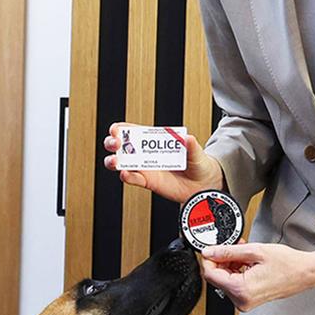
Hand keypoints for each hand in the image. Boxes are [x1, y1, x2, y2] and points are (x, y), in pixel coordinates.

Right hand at [102, 123, 225, 204]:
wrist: (201, 185)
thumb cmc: (197, 164)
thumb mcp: (197, 152)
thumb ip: (192, 146)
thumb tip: (188, 138)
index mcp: (153, 141)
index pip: (132, 131)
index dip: (121, 129)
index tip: (117, 129)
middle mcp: (145, 154)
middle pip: (121, 146)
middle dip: (112, 142)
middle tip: (116, 143)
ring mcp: (145, 168)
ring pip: (121, 163)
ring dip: (113, 161)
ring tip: (115, 161)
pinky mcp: (147, 182)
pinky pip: (133, 179)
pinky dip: (127, 177)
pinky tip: (126, 174)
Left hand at [197, 243, 314, 311]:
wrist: (305, 273)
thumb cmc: (288, 264)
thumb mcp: (254, 251)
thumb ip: (228, 251)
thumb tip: (210, 252)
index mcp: (241, 290)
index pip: (210, 274)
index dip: (208, 259)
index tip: (210, 248)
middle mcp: (241, 300)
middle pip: (217, 278)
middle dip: (221, 261)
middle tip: (232, 247)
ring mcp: (245, 302)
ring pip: (225, 280)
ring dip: (230, 265)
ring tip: (244, 253)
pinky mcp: (249, 300)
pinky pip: (234, 285)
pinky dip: (236, 271)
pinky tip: (246, 262)